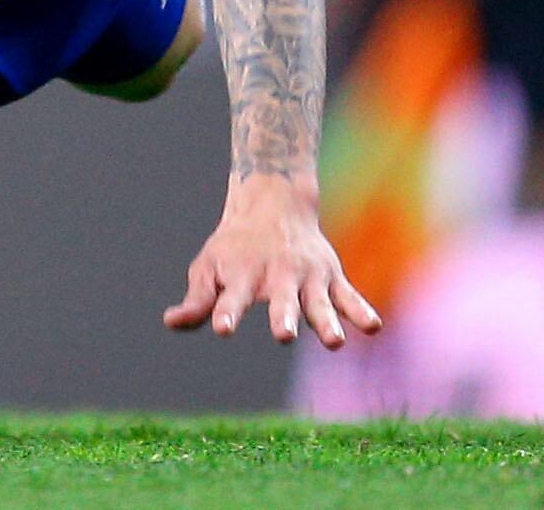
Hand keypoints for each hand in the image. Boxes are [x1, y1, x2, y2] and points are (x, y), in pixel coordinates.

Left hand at [165, 174, 381, 348]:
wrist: (273, 201)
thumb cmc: (234, 246)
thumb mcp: (209, 267)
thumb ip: (197, 301)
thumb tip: (171, 323)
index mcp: (243, 275)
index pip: (231, 298)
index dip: (225, 312)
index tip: (222, 328)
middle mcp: (277, 276)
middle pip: (281, 300)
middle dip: (282, 317)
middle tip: (282, 335)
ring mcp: (308, 277)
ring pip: (319, 302)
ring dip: (326, 321)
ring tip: (334, 342)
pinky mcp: (331, 277)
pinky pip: (349, 296)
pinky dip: (360, 310)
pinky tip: (372, 327)